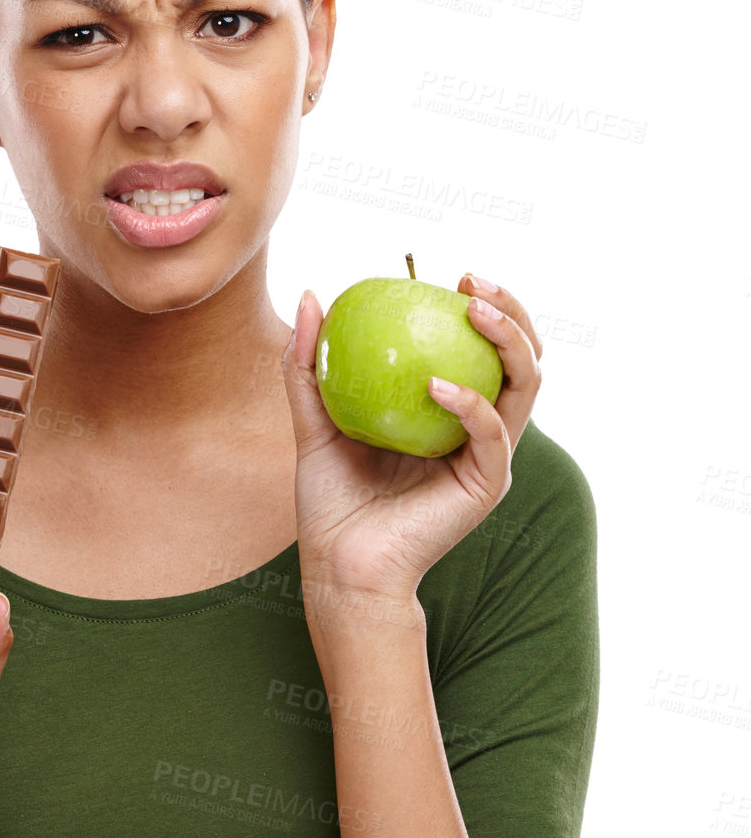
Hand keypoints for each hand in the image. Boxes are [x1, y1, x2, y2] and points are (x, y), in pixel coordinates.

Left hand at [280, 274, 542, 614]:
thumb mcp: (313, 420)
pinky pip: (493, 433)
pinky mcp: (487, 484)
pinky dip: (471, 403)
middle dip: (510, 307)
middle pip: (521, 355)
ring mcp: (489, 455)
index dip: (482, 303)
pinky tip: (438, 387)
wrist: (339, 565)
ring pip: (527, 384)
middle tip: (470, 280)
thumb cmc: (331, 500)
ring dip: (509, 338)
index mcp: (450, 410)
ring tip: (473, 308)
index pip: (483, 346)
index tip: (448, 272)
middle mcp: (481, 428)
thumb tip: (314, 295)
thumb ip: (309, 363)